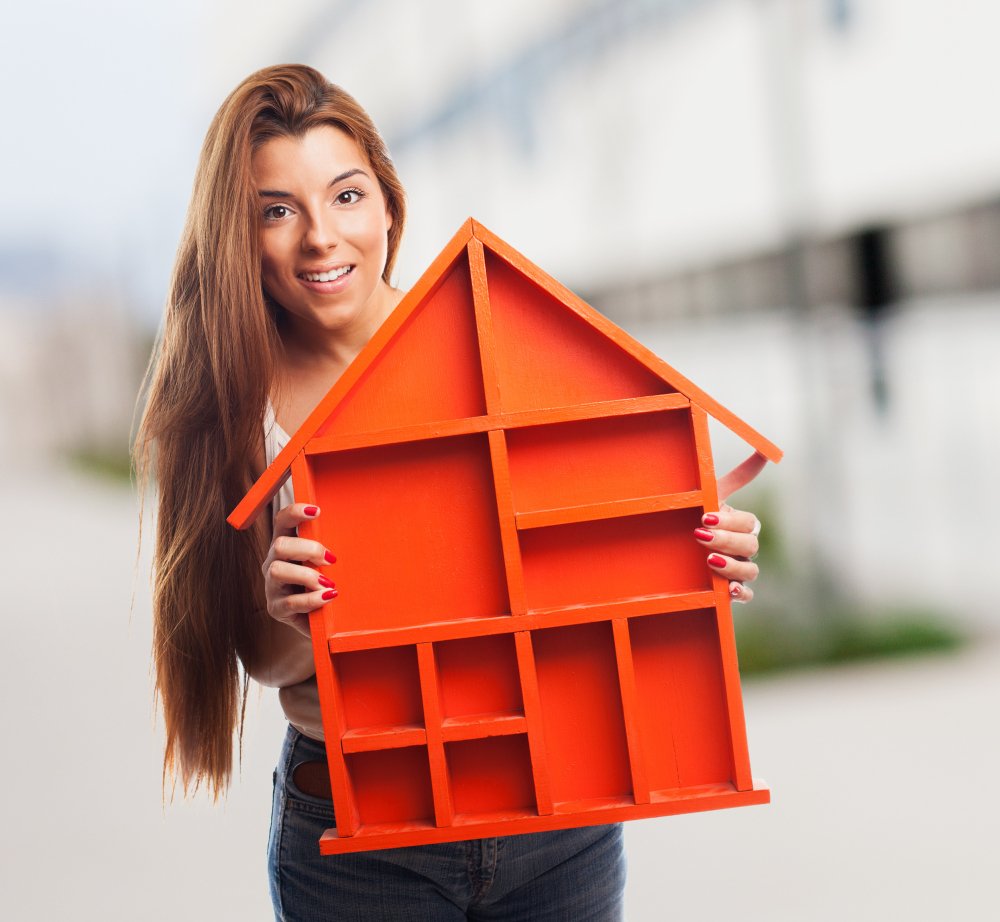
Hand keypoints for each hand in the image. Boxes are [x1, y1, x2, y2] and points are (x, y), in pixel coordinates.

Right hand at [261, 503, 337, 635]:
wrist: (322, 621)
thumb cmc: (327, 585)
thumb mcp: (328, 564)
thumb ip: (331, 549)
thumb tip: (359, 532)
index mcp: (287, 546)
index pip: (282, 521)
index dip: (295, 512)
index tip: (316, 511)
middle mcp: (274, 562)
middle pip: (279, 545)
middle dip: (308, 549)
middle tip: (332, 559)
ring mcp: (272, 586)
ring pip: (278, 571)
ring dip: (307, 575)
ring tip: (329, 583)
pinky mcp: (276, 608)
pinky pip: (290, 601)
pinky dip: (311, 599)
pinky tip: (327, 598)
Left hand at [696, 451, 766, 602]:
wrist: (679, 547)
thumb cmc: (700, 517)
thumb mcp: (712, 496)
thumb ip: (738, 478)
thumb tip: (765, 451)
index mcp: (741, 525)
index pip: (749, 523)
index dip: (731, 521)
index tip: (706, 517)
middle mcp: (744, 548)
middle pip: (750, 545)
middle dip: (726, 540)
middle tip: (700, 535)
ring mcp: (739, 569)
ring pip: (751, 570)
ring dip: (733, 566)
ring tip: (710, 560)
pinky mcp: (731, 589)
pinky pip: (746, 595)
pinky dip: (740, 593)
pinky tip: (728, 589)